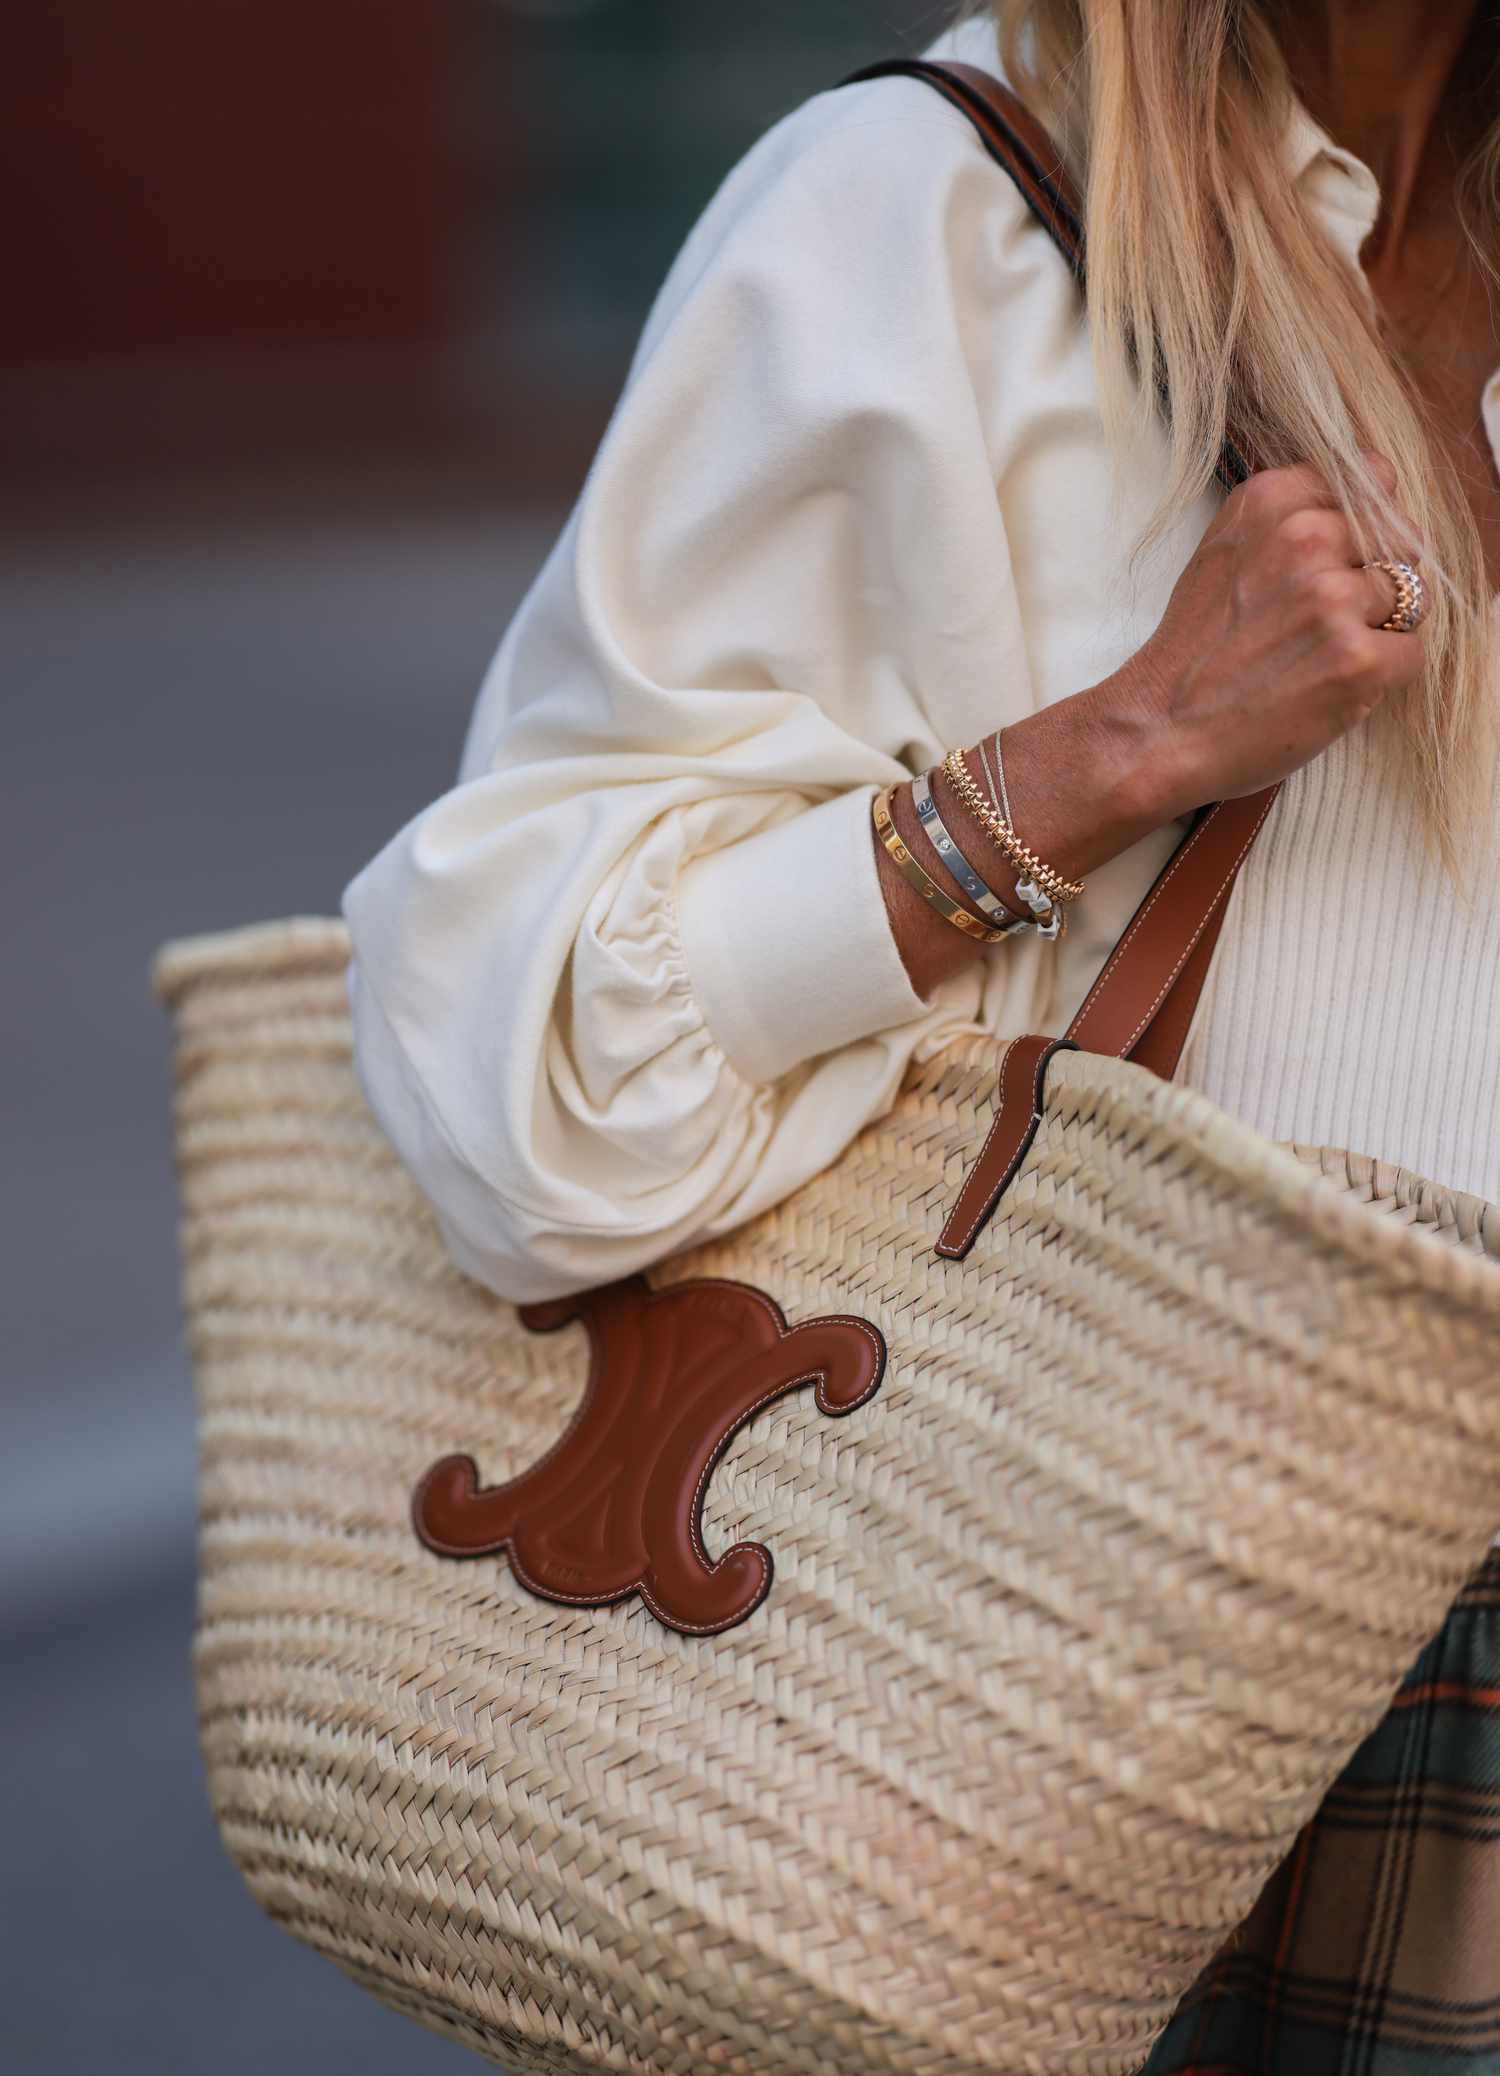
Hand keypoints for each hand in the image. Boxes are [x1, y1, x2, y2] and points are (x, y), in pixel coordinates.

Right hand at [1100, 450, 1426, 820]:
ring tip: (1318, 658)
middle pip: (1401, 540)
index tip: (1330, 565)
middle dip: (1375, 580)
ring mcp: (1332, 597)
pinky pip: (1411, 654)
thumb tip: (1374, 490)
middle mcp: (1304, 536)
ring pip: (1412, 598)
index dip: (1362, 530)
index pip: (1374, 479)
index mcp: (1272, 500)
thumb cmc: (1194, 653)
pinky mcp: (1355, 658)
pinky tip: (1329, 688)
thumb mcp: (1226, 552)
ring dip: (1377, 631)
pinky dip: (1381, 678)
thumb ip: (1290, 518)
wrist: (1157, 732)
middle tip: (1318, 624)